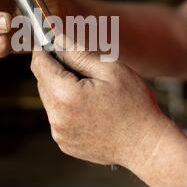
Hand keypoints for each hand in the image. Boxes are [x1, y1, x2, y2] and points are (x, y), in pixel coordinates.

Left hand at [30, 42, 168, 166]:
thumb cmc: (135, 106)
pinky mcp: (65, 143)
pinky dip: (68, 108)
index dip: (43, 50)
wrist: (147, 146)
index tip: (48, 41)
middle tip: (80, 65)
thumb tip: (58, 40)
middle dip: (56, 69)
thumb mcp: (110, 70)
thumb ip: (79, 54)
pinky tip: (91, 108)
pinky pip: (58, 117)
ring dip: (62, 89)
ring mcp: (60, 133)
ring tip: (91, 90)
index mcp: (65, 95)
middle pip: (42, 82)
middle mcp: (57, 117)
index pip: (39, 65)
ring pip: (50, 100)